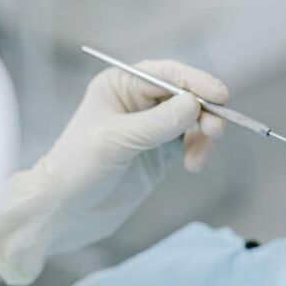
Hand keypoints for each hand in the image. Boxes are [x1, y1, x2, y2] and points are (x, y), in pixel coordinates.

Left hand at [0, 58, 228, 285]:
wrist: (66, 210)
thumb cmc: (78, 167)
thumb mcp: (116, 141)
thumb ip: (157, 123)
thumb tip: (195, 105)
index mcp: (121, 84)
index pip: (167, 74)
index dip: (196, 82)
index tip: (220, 95)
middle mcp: (139, 101)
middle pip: (186, 95)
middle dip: (205, 110)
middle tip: (216, 131)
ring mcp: (152, 126)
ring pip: (194, 119)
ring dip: (203, 135)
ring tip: (197, 159)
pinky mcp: (161, 151)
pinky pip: (191, 142)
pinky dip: (198, 150)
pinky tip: (193, 165)